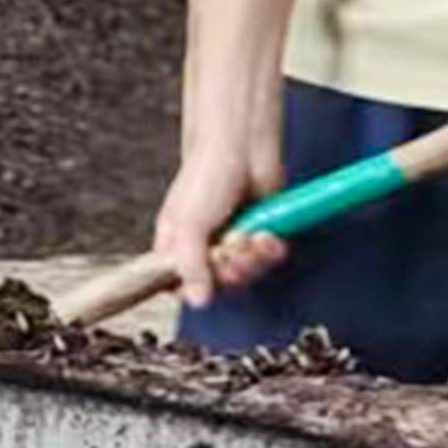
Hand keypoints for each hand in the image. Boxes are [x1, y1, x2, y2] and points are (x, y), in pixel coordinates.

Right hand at [153, 135, 288, 311]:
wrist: (243, 148)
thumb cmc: (207, 174)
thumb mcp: (188, 225)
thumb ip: (190, 267)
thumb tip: (196, 300)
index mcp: (176, 245)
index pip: (181, 285)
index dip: (196, 288)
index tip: (206, 282)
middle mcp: (204, 246)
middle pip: (220, 283)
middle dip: (233, 269)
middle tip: (233, 250)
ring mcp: (233, 241)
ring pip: (247, 273)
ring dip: (254, 258)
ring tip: (253, 237)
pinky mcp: (259, 235)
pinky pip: (268, 260)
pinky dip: (271, 249)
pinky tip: (266, 234)